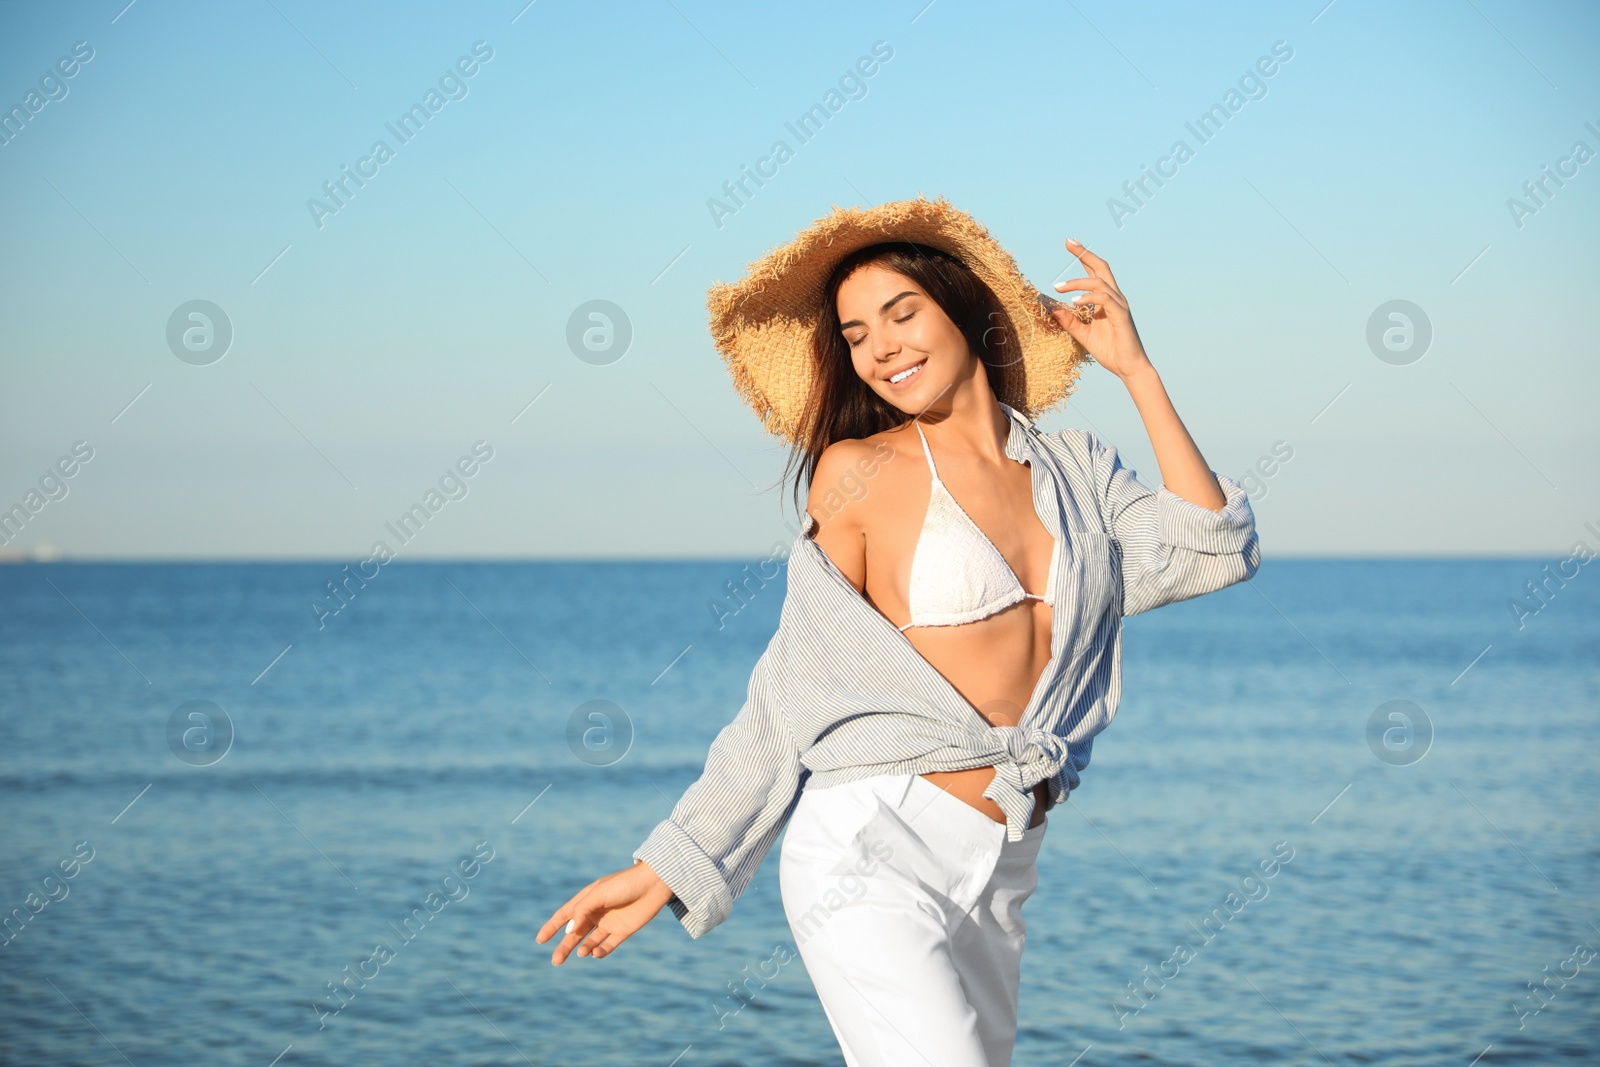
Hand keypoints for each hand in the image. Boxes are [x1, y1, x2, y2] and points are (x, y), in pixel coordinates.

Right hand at [535, 859, 675, 964]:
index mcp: (587, 899)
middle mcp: (596, 913)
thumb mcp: (599, 894)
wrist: (654, 883)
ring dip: (582, 948)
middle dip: (565, 946)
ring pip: (590, 941)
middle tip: (555, 961)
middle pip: (575, 933)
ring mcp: (609, 923)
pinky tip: (595, 952)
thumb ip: (582, 911)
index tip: (539, 940)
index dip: (551, 927)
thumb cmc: (624, 883)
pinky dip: (600, 951)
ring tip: (581, 952)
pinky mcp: (623, 931)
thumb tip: (569, 931)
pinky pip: (608, 945)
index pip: (565, 915)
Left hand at [1050, 238, 1152, 380]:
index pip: (1094, 272)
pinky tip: (1075, 302)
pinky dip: (1089, 298)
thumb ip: (1069, 321)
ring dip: (1077, 282)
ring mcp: (1119, 305)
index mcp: (1106, 299)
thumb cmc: (1109, 351)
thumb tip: (1051, 307)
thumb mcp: (1082, 334)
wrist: (1128, 368)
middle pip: (1101, 267)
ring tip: (1058, 287)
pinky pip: (1104, 300)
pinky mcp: (1121, 315)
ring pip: (1099, 282)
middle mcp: (1114, 297)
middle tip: (1068, 242)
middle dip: (1085, 253)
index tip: (1069, 243)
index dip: (1083, 256)